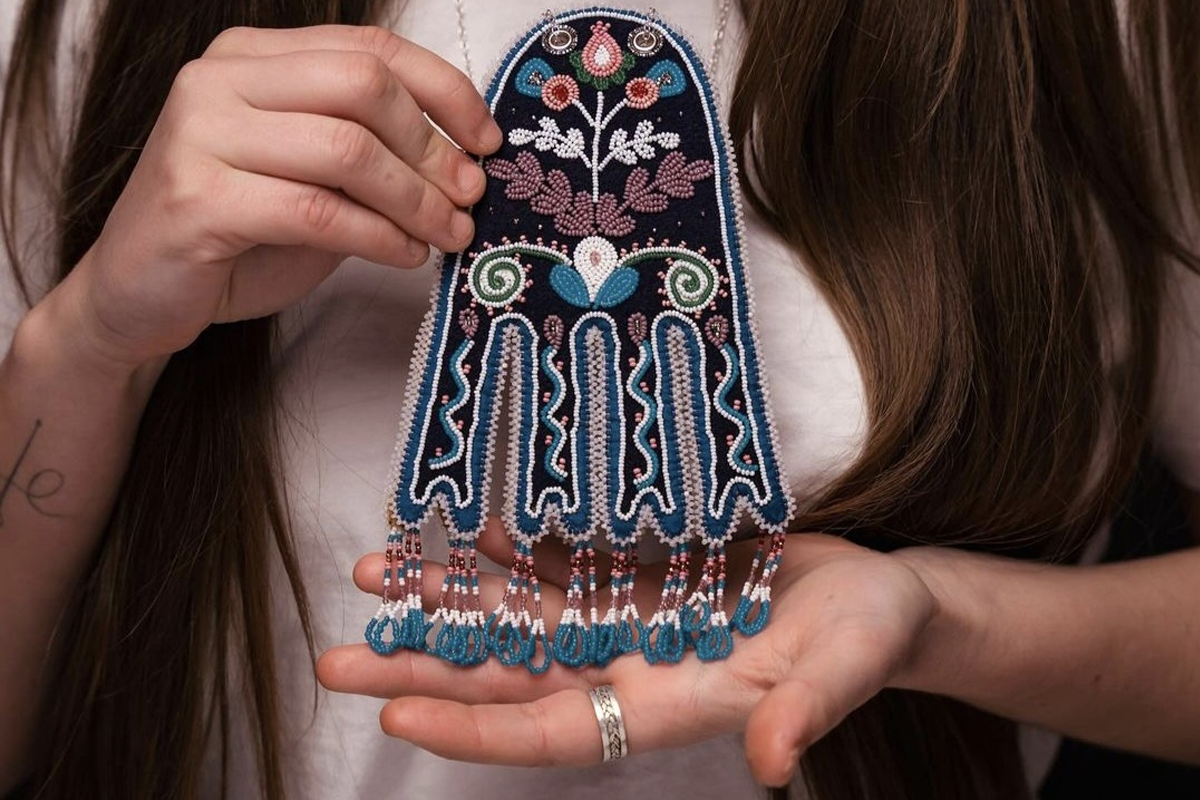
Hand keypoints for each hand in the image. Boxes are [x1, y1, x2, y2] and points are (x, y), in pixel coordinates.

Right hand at [54, 25, 500, 371]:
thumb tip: (463, 163)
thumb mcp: (313, 182)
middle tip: (469, 197)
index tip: (486, 142)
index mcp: (252, 58)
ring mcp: (200, 132)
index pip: (370, 48)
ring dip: (416, 198)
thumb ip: (370, 157)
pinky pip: (317, 210)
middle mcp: (220, 79)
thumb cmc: (235, 237)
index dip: (444, 92)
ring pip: (347, 148)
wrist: (137, 296)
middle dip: (433, 148)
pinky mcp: (195, 197)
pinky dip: (379, 236)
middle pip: (364, 86)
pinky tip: (406, 255)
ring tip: (448, 234)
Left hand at [318, 521, 941, 786]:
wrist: (876, 596)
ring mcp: (626, 618)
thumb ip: (805, 712)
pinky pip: (557, 563)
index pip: (553, 730)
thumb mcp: (846, 667)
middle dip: (424, 666)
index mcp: (668, 701)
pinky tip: (461, 527)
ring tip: (374, 574)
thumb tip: (773, 767)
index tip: (397, 715)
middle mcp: (630, 665)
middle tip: (336, 657)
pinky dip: (508, 548)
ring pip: (517, 614)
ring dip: (448, 597)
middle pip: (508, 675)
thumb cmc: (868, 636)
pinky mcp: (637, 573)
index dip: (477, 729)